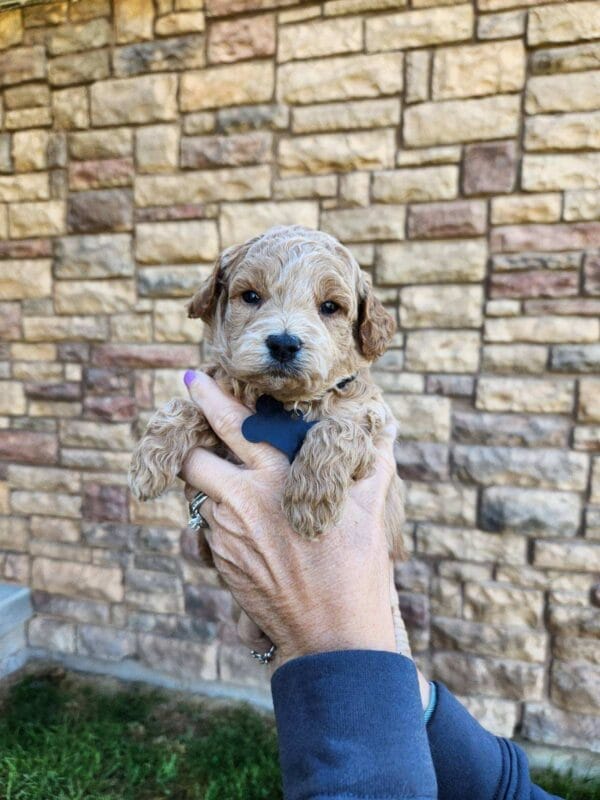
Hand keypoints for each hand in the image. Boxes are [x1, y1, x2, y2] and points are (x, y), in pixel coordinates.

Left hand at [180, 371, 397, 668]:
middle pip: (191, 460)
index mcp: (275, 478)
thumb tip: (384, 426)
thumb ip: (374, 459)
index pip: (230, 424)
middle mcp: (241, 502)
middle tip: (202, 440)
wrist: (331, 635)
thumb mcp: (370, 508)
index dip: (206, 398)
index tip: (191, 377)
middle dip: (190, 446)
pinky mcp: (221, 562)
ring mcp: (226, 536)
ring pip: (200, 495)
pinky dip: (222, 518)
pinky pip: (210, 527)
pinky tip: (254, 530)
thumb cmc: (356, 569)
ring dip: (212, 485)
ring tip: (243, 493)